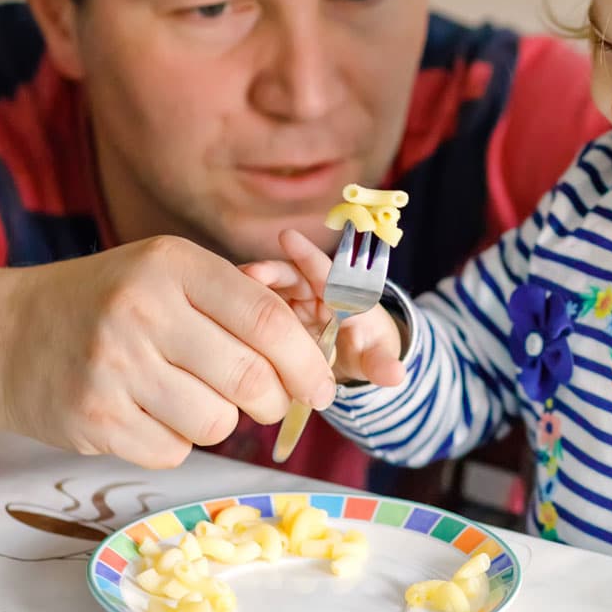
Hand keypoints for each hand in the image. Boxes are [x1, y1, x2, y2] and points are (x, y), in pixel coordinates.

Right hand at [0, 235, 335, 469]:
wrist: (3, 336)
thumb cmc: (107, 302)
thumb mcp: (166, 273)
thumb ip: (237, 299)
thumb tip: (318, 345)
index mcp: (172, 265)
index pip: (266, 319)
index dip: (307, 359)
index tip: (322, 386)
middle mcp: (142, 311)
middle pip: (250, 378)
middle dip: (274, 400)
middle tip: (266, 401)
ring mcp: (113, 367)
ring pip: (216, 423)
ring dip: (219, 420)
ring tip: (189, 397)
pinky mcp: (93, 419)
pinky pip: (174, 451)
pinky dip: (175, 441)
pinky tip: (147, 413)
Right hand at [237, 228, 405, 388]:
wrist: (351, 357)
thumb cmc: (366, 348)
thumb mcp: (374, 357)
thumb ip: (381, 363)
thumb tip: (397, 374)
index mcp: (340, 294)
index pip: (324, 271)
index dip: (306, 255)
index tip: (287, 237)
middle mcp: (311, 292)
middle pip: (288, 276)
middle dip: (270, 272)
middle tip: (249, 273)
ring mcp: (287, 304)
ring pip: (266, 292)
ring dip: (248, 291)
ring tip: (228, 291)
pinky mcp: (268, 319)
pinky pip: (251, 310)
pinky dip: (236, 310)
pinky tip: (214, 313)